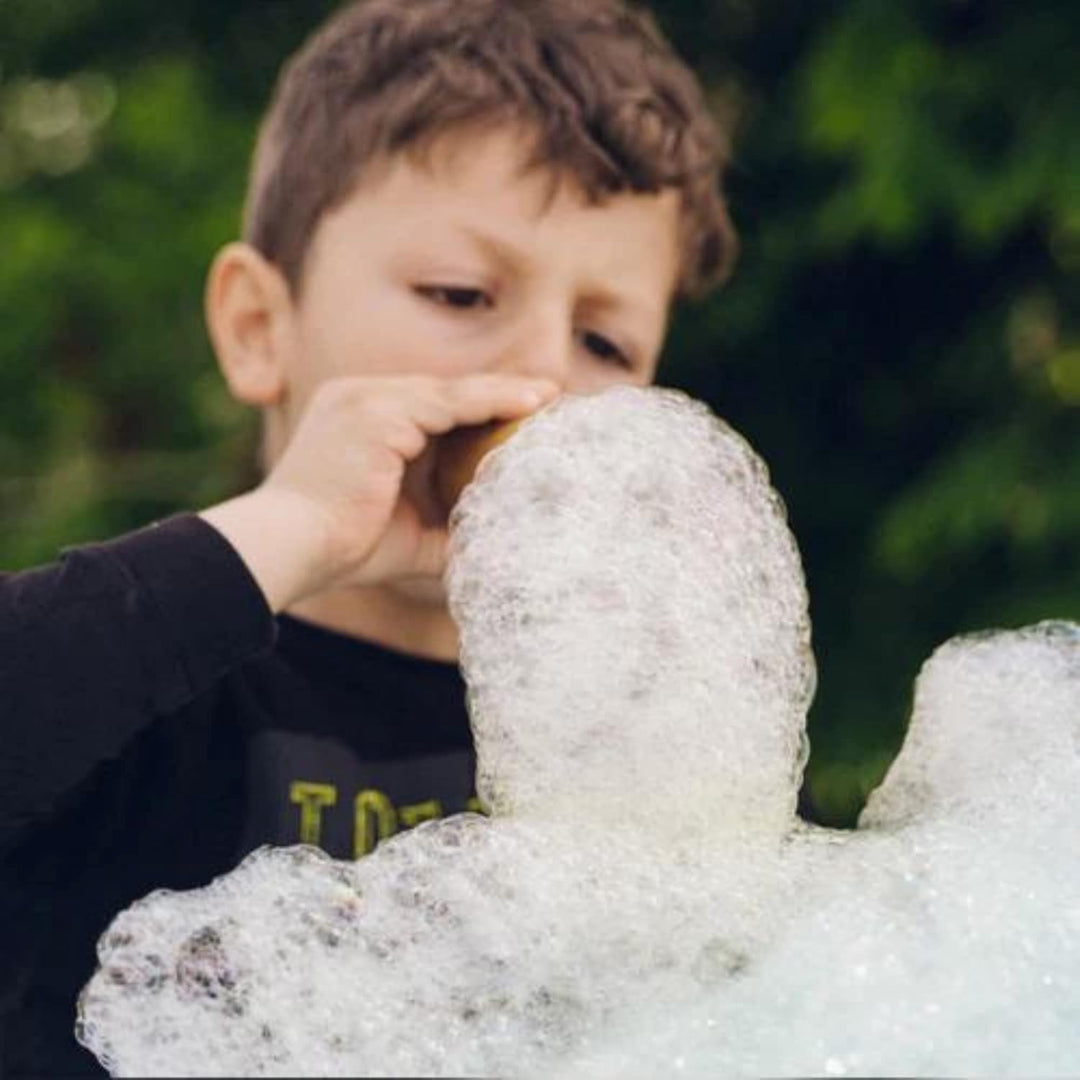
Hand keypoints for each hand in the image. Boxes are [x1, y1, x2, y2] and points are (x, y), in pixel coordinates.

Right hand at [200, 373, 558, 610]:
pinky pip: (450, 403)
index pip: (434, 406)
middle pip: (447, 391)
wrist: (291, 548)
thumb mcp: (407, 534)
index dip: (483, 408)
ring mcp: (368, 399)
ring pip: (453, 393)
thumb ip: (447, 528)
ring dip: (505, 394)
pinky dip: (492, 402)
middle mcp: (362, 396)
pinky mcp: (377, 412)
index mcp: (362, 417)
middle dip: (500, 394)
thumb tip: (493, 543)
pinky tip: (530, 405)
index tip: (528, 413)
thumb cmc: (340, 547)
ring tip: (550, 398)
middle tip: (552, 398)